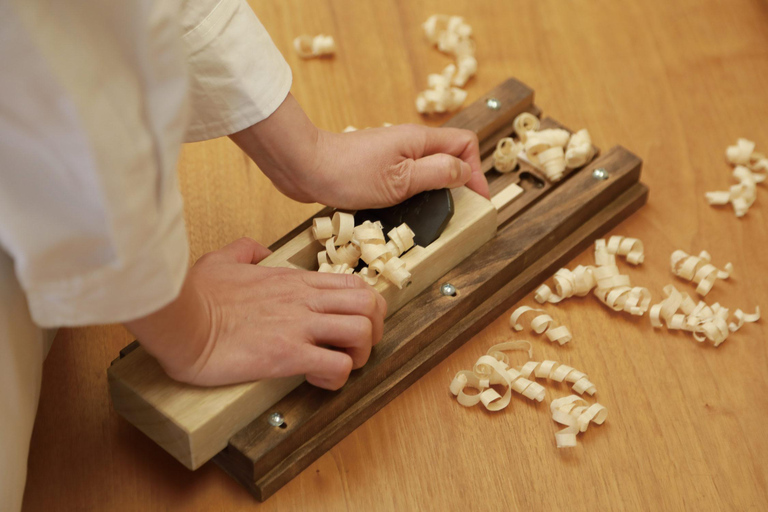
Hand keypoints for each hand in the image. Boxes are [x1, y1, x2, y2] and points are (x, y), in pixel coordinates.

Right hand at [124, 238, 385, 389]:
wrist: (179, 319)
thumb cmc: (196, 295)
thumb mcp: (222, 259)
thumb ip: (245, 250)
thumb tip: (257, 249)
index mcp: (295, 281)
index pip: (355, 284)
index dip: (367, 307)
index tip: (352, 324)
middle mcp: (305, 300)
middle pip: (371, 304)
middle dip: (375, 330)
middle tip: (355, 348)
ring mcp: (299, 325)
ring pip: (363, 332)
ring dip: (360, 356)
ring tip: (339, 366)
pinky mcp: (288, 353)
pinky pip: (336, 366)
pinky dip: (337, 378)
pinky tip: (316, 380)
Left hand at [230, 93, 489, 209]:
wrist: (304, 167)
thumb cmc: (347, 172)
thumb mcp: (400, 180)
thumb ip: (436, 174)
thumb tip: (464, 172)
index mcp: (419, 141)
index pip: (464, 145)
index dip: (474, 172)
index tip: (475, 200)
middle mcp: (408, 144)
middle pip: (448, 158)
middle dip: (456, 183)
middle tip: (454, 211)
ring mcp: (391, 156)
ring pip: (426, 170)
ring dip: (432, 191)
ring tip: (431, 215)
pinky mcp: (376, 169)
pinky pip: (405, 179)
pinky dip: (410, 195)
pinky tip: (403, 212)